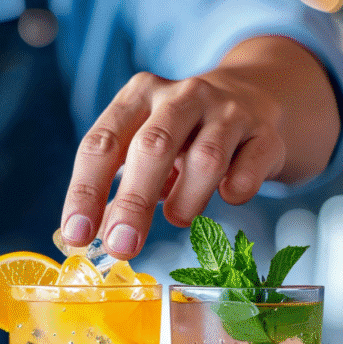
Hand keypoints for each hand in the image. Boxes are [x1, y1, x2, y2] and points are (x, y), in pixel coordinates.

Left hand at [58, 36, 339, 258]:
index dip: (85, 191)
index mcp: (138, 97)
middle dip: (132, 203)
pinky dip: (237, 189)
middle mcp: (181, 96)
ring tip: (177, 218)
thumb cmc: (184, 136)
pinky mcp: (266, 132)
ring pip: (205, 158)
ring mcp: (227, 110)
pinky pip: (251, 166)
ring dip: (186, 200)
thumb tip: (87, 238)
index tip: (77, 235)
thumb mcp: (142, 150)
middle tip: (121, 247)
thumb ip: (115, 191)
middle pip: (151, 147)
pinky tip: (228, 195)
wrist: (256, 97)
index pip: (101, 144)